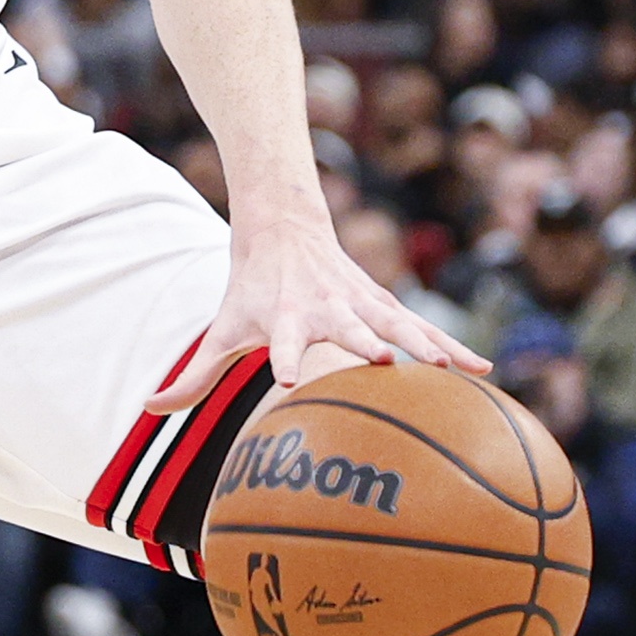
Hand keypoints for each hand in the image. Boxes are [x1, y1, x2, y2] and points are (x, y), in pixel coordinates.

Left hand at [146, 213, 488, 413]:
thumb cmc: (251, 289)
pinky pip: (424, 329)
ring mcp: (361, 304)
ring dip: (426, 346)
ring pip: (398, 325)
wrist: (283, 227)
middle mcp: (327, 308)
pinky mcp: (384, 305)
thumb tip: (150, 408)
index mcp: (285, 317)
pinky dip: (453, 348)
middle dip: (367, 345)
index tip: (290, 380)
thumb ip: (193, 376)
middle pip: (350, 328)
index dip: (285, 358)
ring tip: (455, 371)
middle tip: (388, 365)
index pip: (282, 340)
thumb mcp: (222, 327)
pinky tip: (485, 372)